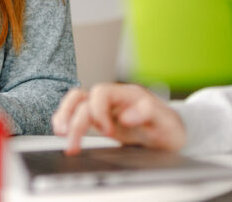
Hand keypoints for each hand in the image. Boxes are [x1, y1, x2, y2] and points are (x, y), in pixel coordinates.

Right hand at [51, 83, 185, 154]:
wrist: (171, 135)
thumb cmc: (168, 127)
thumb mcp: (165, 121)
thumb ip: (148, 113)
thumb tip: (125, 116)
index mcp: (127, 94)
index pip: (100, 93)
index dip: (99, 112)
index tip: (107, 132)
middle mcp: (112, 98)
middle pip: (83, 98)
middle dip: (74, 118)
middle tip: (71, 139)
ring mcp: (104, 108)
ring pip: (75, 102)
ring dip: (64, 116)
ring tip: (61, 133)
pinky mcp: (100, 119)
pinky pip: (76, 113)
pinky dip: (66, 120)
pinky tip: (64, 132)